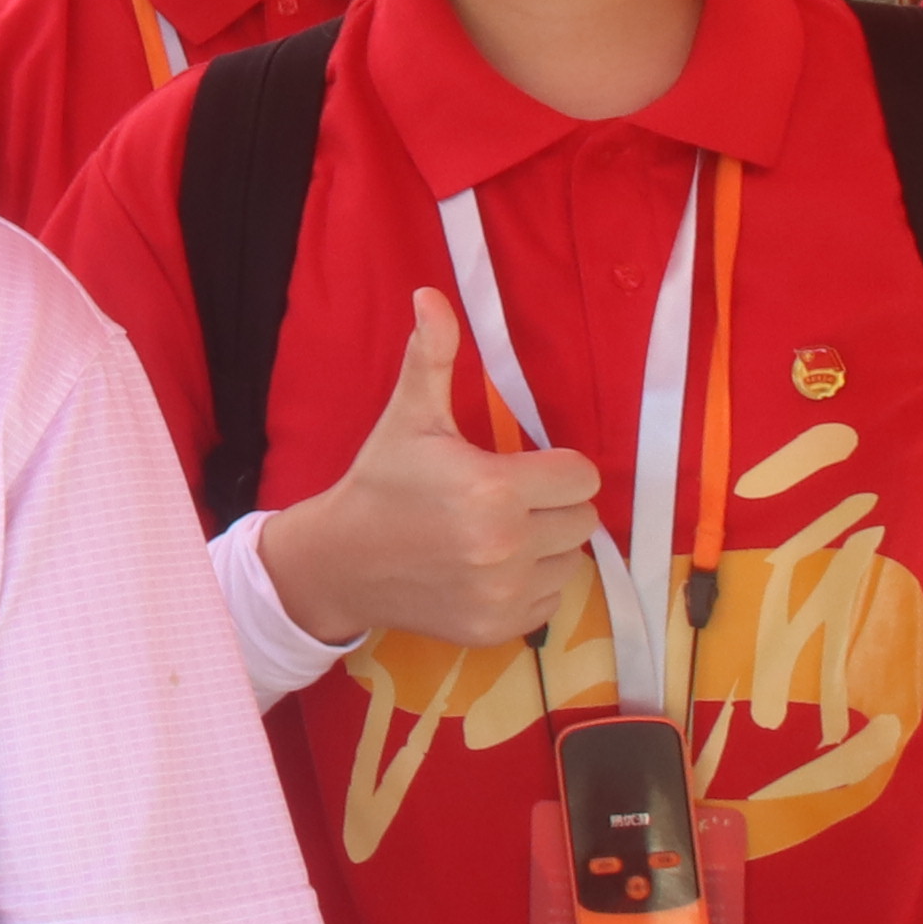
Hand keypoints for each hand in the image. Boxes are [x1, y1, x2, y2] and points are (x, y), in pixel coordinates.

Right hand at [256, 291, 603, 653]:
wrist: (339, 563)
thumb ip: (434, 356)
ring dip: (547, 546)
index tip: (523, 467)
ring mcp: (503, 594)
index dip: (556, 467)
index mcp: (492, 490)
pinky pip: (551, 600)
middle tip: (509, 500)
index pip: (582, 477)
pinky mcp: (498, 629)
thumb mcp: (409, 417)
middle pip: (584, 520)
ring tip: (500, 534)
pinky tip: (491, 568)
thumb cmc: (381, 483)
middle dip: (554, 505)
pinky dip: (531, 584)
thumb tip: (430, 294)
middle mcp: (506, 547)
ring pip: (572, 562)